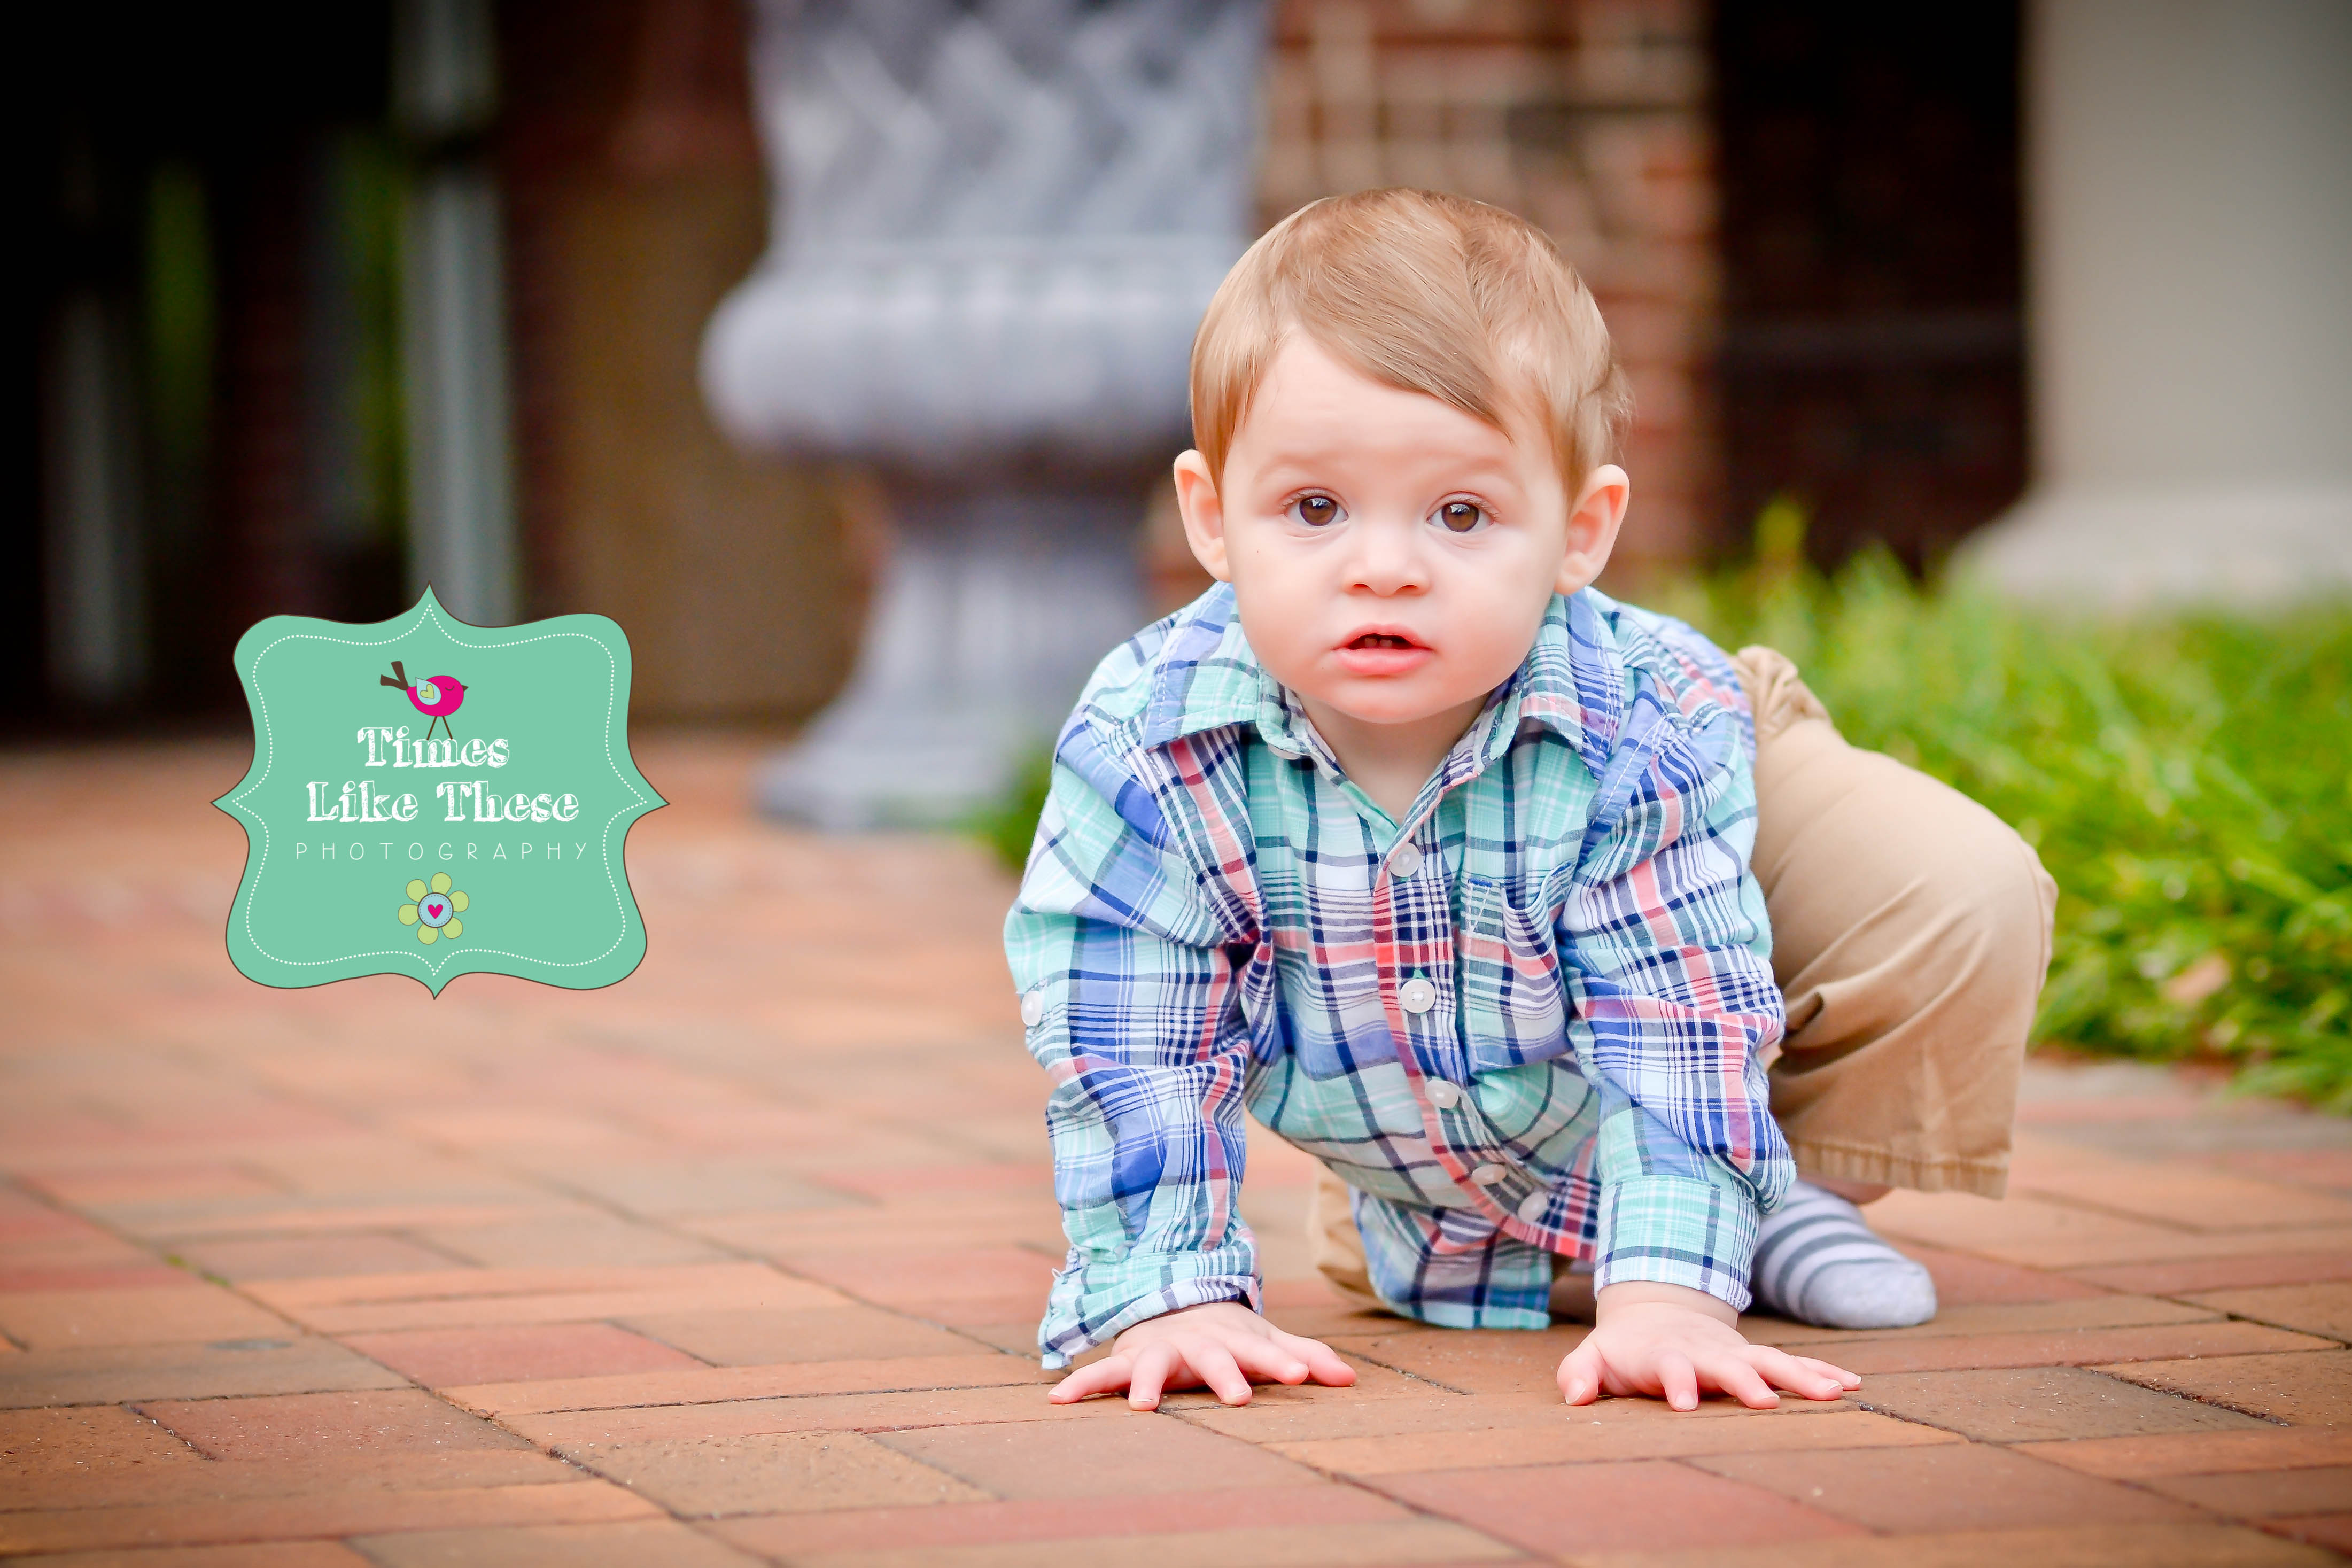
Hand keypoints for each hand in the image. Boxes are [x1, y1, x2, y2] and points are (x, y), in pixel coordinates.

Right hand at [1048, 1300, 1357, 1409]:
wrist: (1171, 1303)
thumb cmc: (1229, 1336)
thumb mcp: (1268, 1343)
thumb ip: (1307, 1358)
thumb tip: (1353, 1379)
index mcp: (1237, 1341)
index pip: (1267, 1352)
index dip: (1287, 1363)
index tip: (1306, 1378)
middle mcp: (1199, 1343)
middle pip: (1214, 1358)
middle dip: (1226, 1375)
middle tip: (1239, 1398)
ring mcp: (1161, 1349)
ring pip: (1153, 1363)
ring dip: (1145, 1381)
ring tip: (1141, 1406)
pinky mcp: (1128, 1359)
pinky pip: (1101, 1372)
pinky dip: (1080, 1384)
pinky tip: (1056, 1400)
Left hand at [1557, 1281, 1858, 1410]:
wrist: (1654, 1313)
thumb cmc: (1623, 1348)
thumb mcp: (1593, 1358)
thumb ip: (1579, 1374)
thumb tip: (1574, 1397)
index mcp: (1665, 1353)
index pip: (1670, 1367)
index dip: (1676, 1382)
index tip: (1683, 1404)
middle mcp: (1706, 1351)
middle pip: (1730, 1364)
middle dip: (1747, 1381)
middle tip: (1767, 1402)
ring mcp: (1735, 1352)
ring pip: (1773, 1361)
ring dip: (1801, 1376)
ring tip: (1835, 1393)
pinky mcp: (1755, 1358)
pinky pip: (1794, 1364)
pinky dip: (1822, 1371)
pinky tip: (1853, 1385)